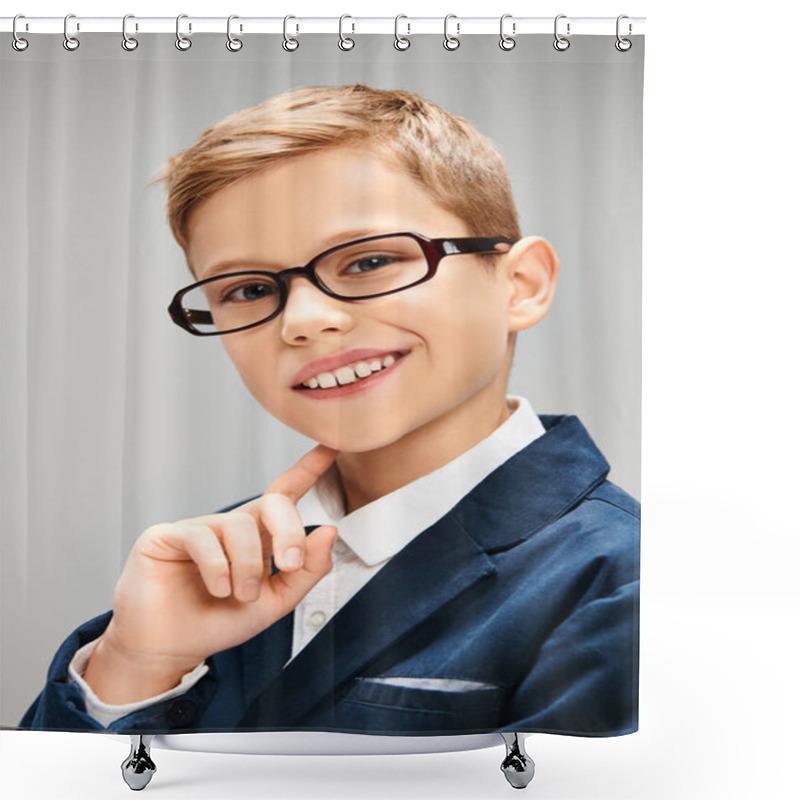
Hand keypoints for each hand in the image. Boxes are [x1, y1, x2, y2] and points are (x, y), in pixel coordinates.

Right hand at [83, 444, 338, 703]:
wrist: (173, 651)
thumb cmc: (221, 622)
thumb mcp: (276, 601)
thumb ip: (307, 569)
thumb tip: (330, 530)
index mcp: (260, 537)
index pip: (285, 494)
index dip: (308, 468)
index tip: (332, 445)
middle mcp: (232, 525)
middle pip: (274, 503)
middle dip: (290, 532)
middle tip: (289, 566)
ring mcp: (200, 527)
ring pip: (240, 525)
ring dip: (249, 565)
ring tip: (242, 595)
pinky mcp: (166, 535)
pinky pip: (202, 537)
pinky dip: (218, 566)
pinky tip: (219, 589)